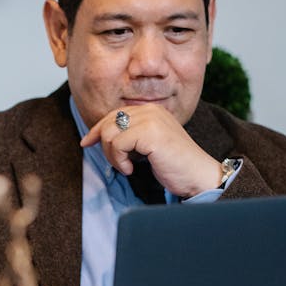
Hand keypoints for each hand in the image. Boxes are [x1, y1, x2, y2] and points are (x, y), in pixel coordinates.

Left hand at [81, 103, 222, 198]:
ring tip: (127, 167)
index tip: (86, 143)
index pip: (114, 115)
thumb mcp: (148, 145)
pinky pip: (117, 144)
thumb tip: (100, 137)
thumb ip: (131, 136)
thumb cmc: (175, 165)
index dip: (97, 130)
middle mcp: (151, 110)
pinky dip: (119, 161)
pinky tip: (132, 169)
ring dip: (112, 156)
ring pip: (109, 133)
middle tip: (119, 164)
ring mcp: (151, 120)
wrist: (198, 175)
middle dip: (106, 147)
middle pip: (108, 123)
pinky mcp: (150, 133)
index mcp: (151, 110)